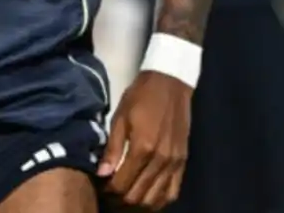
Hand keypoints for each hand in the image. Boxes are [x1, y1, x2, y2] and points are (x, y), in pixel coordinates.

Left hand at [98, 70, 192, 209]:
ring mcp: (174, 163)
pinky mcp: (183, 162)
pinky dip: (159, 200)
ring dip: (138, 204)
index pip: (122, 184)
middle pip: (138, 196)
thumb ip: (112, 148)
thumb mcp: (120, 117)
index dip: (108, 191)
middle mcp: (160, 160)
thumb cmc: (141, 97)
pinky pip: (173, 191)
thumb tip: (101, 174)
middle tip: (109, 196)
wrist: (170, 83)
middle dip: (120, 201)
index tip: (100, 188)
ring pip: (155, 198)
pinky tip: (148, 198)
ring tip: (125, 199)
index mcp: (142, 148)